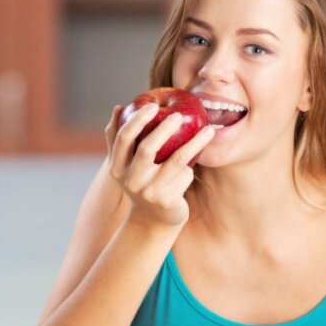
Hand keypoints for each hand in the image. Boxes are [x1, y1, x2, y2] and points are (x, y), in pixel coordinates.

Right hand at [104, 103, 214, 229]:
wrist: (153, 220)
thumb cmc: (142, 182)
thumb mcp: (127, 165)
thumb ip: (119, 139)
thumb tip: (118, 107)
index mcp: (117, 168)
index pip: (123, 138)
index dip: (136, 120)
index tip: (152, 105)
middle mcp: (131, 181)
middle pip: (147, 149)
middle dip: (163, 128)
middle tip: (179, 114)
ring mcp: (150, 192)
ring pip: (176, 160)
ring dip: (195, 142)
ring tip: (208, 129)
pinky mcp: (168, 201)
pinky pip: (186, 175)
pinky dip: (191, 167)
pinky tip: (199, 158)